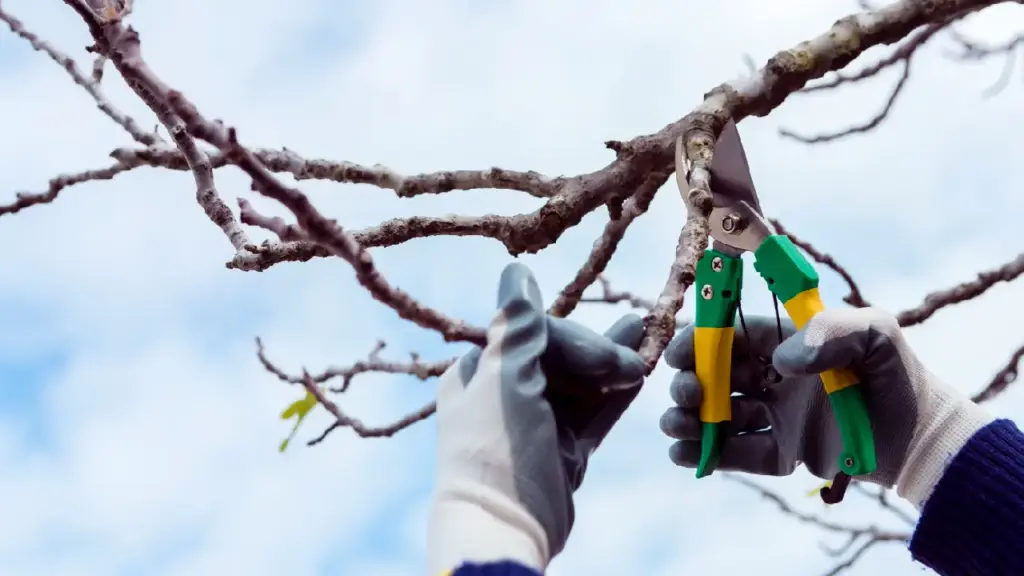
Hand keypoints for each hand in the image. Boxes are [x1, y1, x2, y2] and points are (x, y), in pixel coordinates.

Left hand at [427, 262, 646, 572]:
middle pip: (561, 355)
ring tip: (649, 337)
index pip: (533, 333)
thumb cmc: (495, 447)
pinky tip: (642, 374)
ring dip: (614, 363)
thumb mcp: (505, 379)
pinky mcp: (564, 450)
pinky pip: (594, 413)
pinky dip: (616, 396)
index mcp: (481, 372)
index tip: (604, 355)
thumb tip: (516, 271)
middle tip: (632, 362)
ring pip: (583, 382)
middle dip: (599, 352)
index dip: (573, 338)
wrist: (504, 527)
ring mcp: (538, 423)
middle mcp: (507, 393)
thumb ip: (518, 326)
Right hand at [658, 307, 991, 506]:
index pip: (730, 337)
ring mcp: (776, 417)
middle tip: (688, 394)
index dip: (699, 342)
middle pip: (715, 377)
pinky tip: (686, 455)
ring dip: (689, 420)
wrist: (922, 437)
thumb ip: (830, 331)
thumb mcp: (874, 334)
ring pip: (719, 417)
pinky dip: (709, 455)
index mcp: (786, 344)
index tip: (679, 354)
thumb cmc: (896, 375)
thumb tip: (781, 361)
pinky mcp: (783, 454)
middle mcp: (774, 379)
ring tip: (676, 426)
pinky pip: (739, 455)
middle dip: (690, 384)